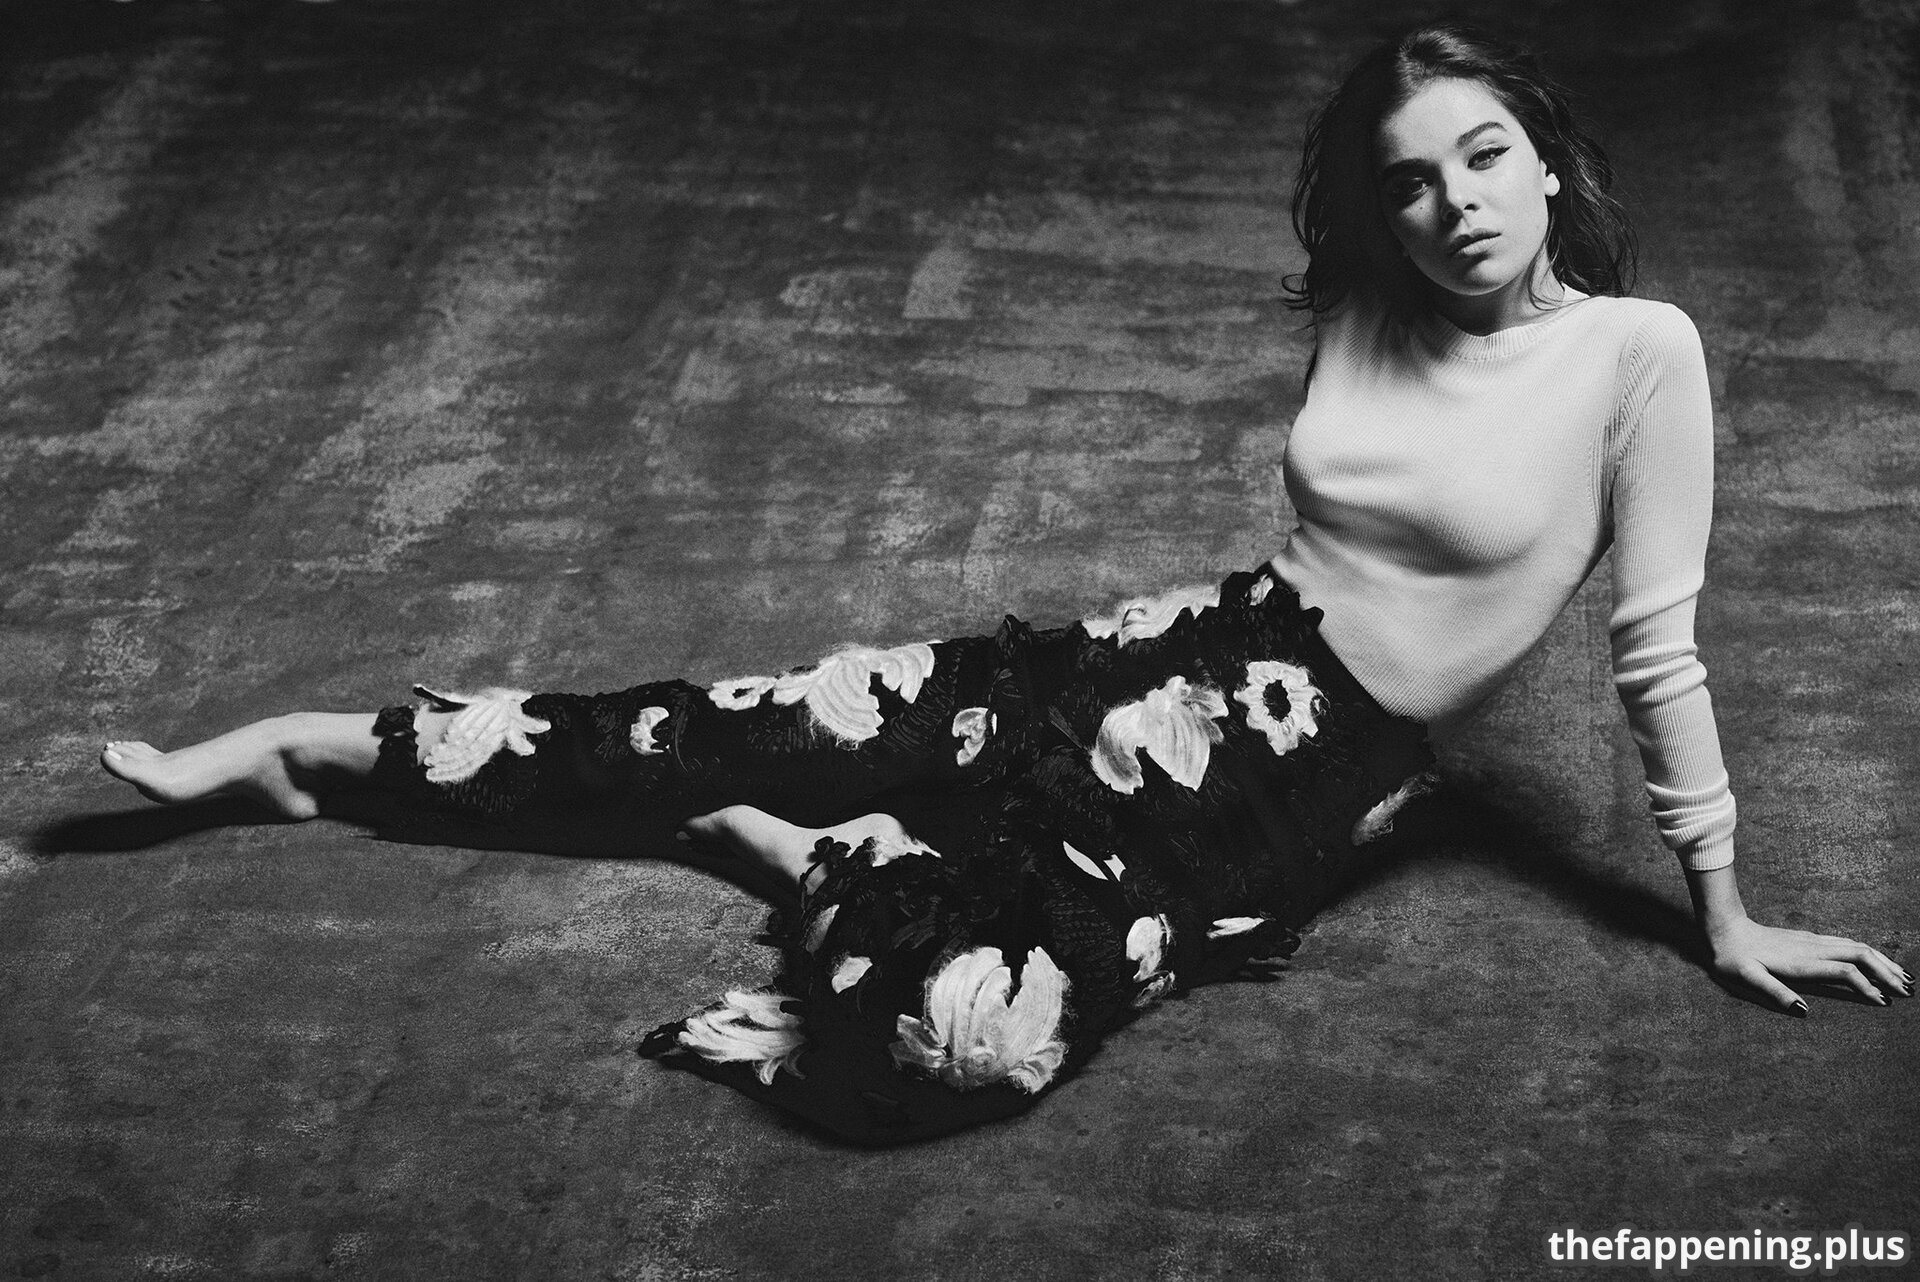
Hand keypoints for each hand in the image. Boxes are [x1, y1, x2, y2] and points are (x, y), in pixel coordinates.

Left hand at [1704, 915, 1912, 1013]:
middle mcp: (1812, 948)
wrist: (1724, 929)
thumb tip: (1803, 1012)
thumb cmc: (1732, 958)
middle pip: (1860, 954)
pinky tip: (1877, 962)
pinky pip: (1848, 944)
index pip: (1844, 971)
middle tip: (1909, 992)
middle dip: (1887, 972)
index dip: (1867, 986)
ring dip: (1882, 962)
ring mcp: (1813, 941)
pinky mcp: (1810, 939)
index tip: (1884, 1003)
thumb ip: (1774, 993)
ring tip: (1904, 978)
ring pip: (1857, 946)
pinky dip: (1869, 954)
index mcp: (1801, 961)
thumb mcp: (1746, 978)